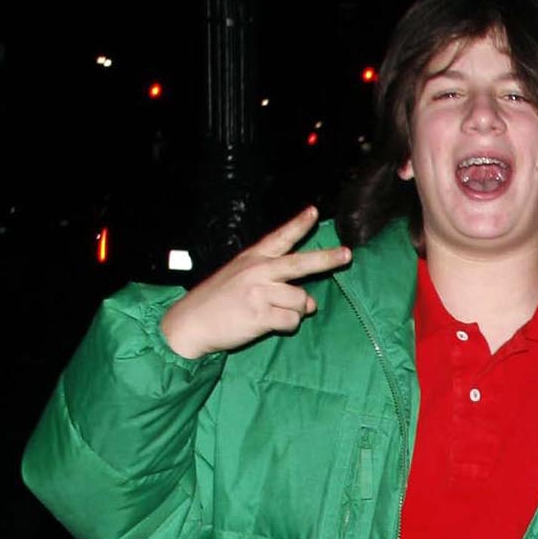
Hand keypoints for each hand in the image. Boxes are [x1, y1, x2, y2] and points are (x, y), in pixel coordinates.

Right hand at [160, 207, 350, 359]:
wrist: (190, 322)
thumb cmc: (217, 302)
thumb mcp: (240, 280)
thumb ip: (276, 286)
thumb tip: (309, 302)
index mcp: (252, 258)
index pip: (279, 237)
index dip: (298, 225)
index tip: (314, 212)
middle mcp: (258, 271)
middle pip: (301, 262)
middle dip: (328, 258)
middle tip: (347, 254)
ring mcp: (260, 292)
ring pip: (301, 301)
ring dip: (295, 312)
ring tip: (272, 314)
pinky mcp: (261, 315)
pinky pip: (292, 321)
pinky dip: (287, 326)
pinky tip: (267, 324)